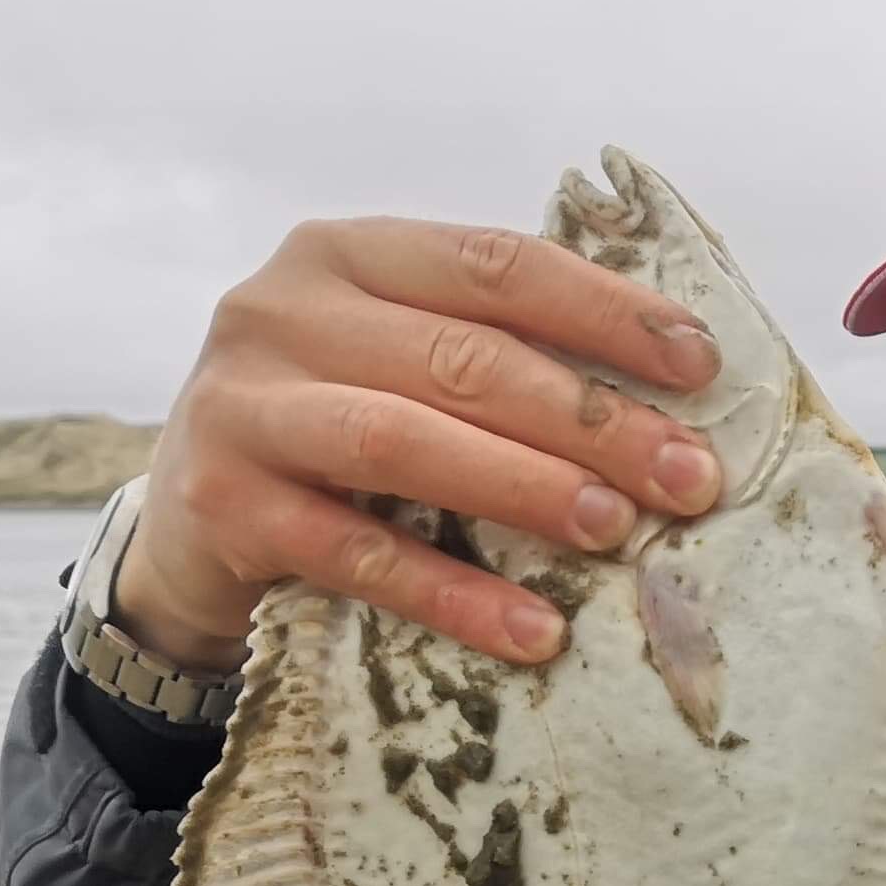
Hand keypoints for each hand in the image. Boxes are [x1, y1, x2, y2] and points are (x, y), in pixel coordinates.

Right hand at [116, 218, 728, 669]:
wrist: (185, 532)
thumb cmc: (329, 436)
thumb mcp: (394, 364)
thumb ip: (493, 352)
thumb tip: (669, 395)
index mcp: (343, 254)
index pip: (493, 264)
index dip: (603, 311)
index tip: (700, 366)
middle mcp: (280, 311)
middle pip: (462, 357)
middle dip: (589, 419)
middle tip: (688, 477)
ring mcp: (242, 407)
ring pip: (404, 441)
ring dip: (524, 488)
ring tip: (616, 532)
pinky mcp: (223, 507)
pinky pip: (358, 553)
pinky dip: (453, 594)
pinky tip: (533, 631)